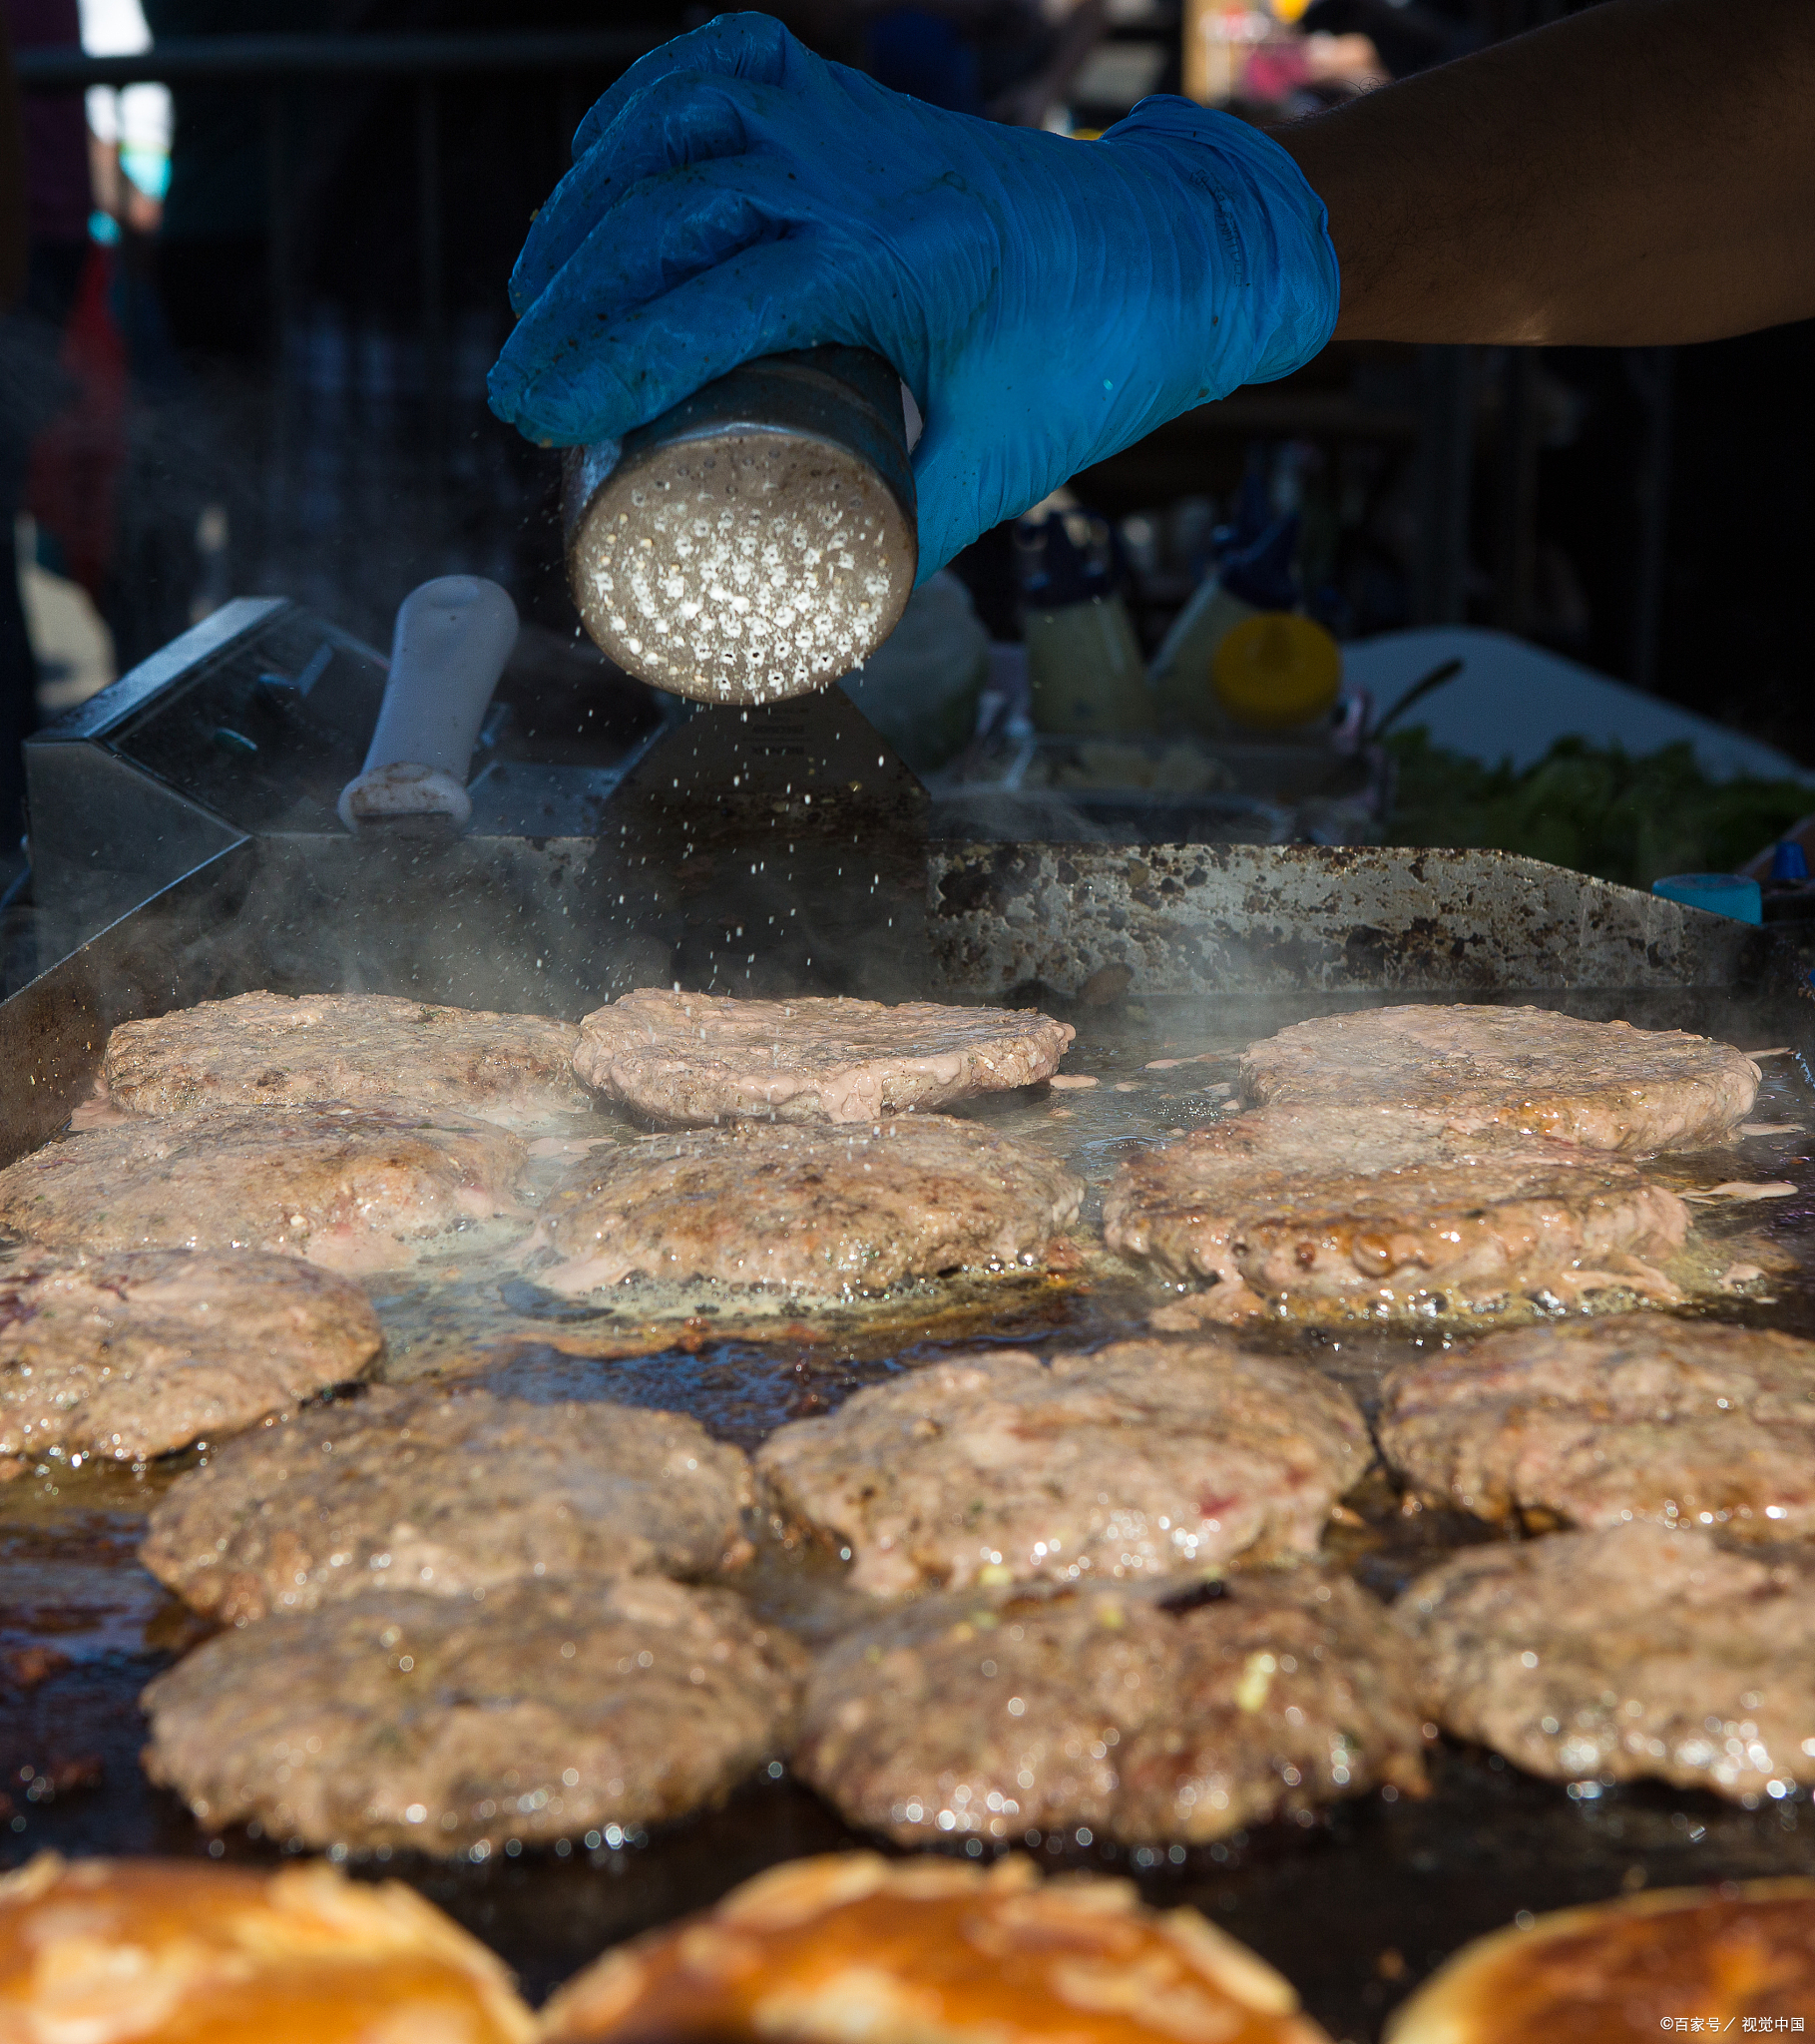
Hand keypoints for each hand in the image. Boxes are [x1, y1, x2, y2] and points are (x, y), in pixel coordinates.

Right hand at [489, 13, 1338, 577]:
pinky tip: (597, 163)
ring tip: (537, 294)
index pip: (725, 294)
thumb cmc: (1091, 360)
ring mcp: (856, 119)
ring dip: (590, 205)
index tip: (544, 416)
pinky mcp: (852, 99)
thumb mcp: (1000, 464)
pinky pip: (724, 62)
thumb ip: (909, 541)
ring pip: (683, 125)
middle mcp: (869, 168)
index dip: (617, 355)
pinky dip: (643, 103)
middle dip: (574, 300)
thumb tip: (810, 622)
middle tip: (519, 389)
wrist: (1168, 246)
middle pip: (678, 208)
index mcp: (907, 258)